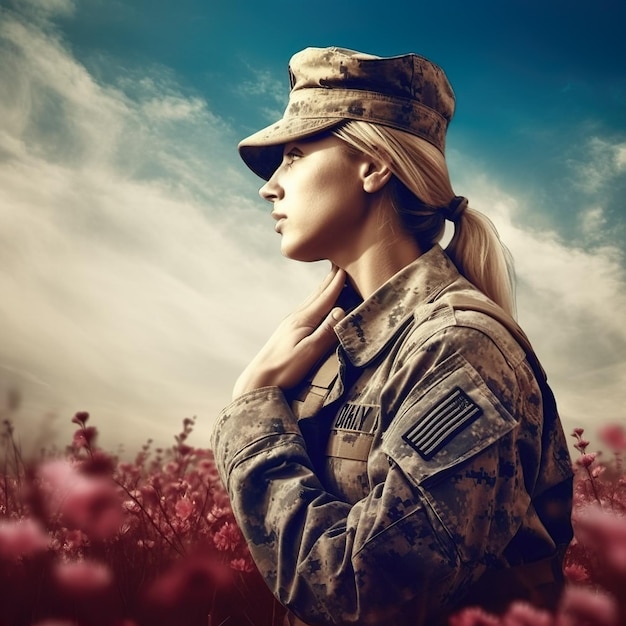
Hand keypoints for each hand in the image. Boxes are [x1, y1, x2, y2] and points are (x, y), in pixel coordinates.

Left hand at [232, 266, 346, 398]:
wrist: (258, 379)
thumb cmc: (285, 368)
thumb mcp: (310, 352)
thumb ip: (326, 331)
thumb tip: (341, 309)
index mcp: (304, 319)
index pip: (326, 297)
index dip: (338, 282)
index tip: (348, 265)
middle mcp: (297, 317)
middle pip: (318, 294)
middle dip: (332, 278)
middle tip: (342, 261)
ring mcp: (291, 323)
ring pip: (312, 300)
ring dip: (324, 288)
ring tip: (333, 277)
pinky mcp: (289, 331)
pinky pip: (307, 309)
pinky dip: (317, 300)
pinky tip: (317, 303)